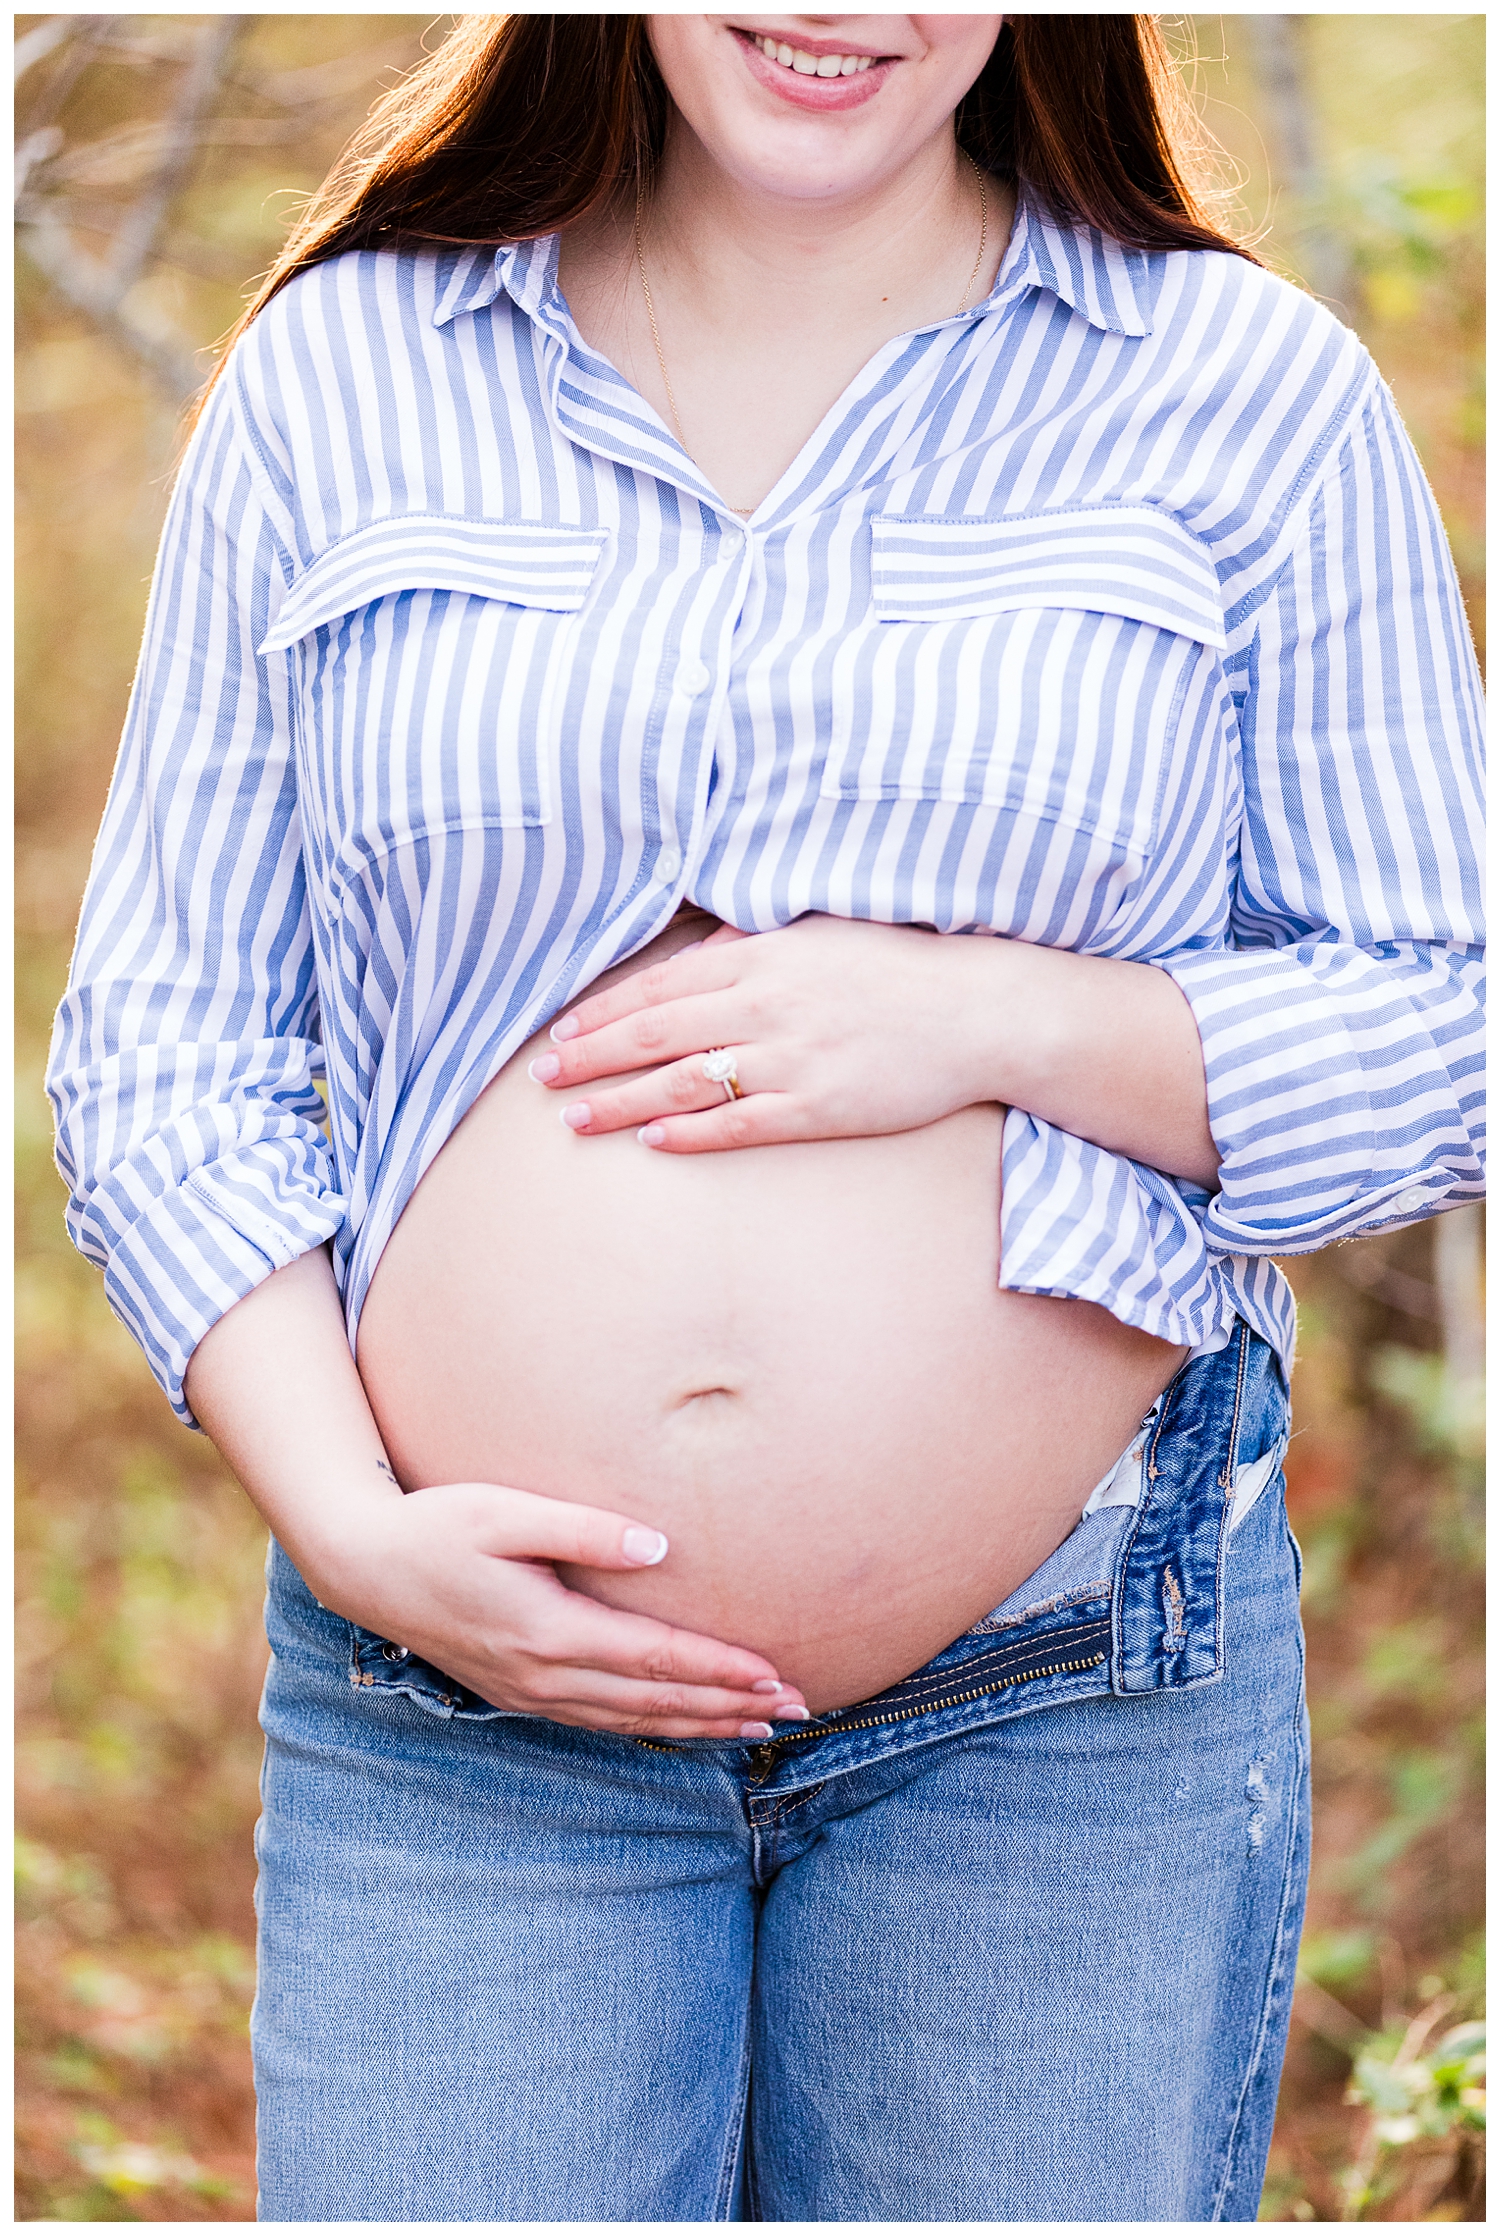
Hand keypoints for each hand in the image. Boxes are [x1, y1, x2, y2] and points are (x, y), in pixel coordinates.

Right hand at [298, 1479, 810, 1737]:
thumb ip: (585, 1530)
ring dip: (701, 1724)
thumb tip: (661, 1548)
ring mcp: (531, 1692)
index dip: (720, 1670)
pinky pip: (602, 1722)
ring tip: (759, 1725)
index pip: (656, 1659)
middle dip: (731, 1706)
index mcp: (550, 1632)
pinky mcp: (520, 1692)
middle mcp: (545, 1676)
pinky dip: (653, 1727)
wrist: (366, 1567)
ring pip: (634, 1720)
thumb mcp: (506, 1513)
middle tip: (798, 1707)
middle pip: (656, 1701)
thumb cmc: (437, 1525)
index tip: (775, 1674)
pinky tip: (681, 1723)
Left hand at [528, 914, 996, 1152]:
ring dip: (622, 1102)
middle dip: (592, 1058)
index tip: (561, 1030)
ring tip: (575, 1118)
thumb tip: (701, 945)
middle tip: (543, 1078)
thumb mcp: (820, 932)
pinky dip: (690, 1132)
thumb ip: (755, 939)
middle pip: (656, 1034)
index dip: (604, 1011)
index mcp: (763, 957)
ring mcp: (792, 1060)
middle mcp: (767, 1006)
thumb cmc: (897, 966)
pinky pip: (741, 1124)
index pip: (661, 986)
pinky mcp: (820, 1108)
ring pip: (685, 1083)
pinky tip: (651, 1141)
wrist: (976, 1012)